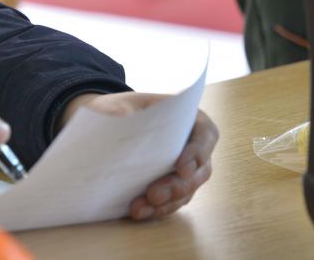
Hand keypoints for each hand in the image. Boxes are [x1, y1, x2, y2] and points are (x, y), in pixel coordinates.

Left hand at [59, 91, 217, 220]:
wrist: (110, 125)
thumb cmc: (118, 110)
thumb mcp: (116, 104)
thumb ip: (119, 109)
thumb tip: (119, 119)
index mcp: (190, 118)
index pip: (205, 134)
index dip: (197, 152)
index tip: (181, 168)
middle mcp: (195, 146)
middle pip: (198, 170)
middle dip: (176, 185)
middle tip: (154, 194)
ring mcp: (188, 169)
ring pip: (186, 190)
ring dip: (165, 202)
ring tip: (140, 207)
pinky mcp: (174, 186)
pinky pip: (172, 201)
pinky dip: (156, 208)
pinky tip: (139, 211)